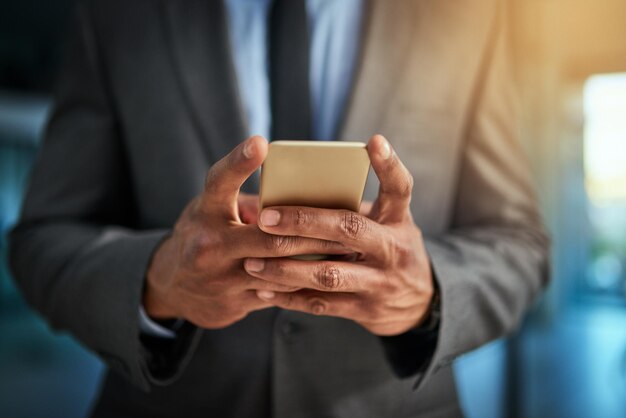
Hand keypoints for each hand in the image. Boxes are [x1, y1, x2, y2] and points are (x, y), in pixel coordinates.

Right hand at [144, 136, 349, 328]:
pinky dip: (304, 283)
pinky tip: (328, 275)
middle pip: (269, 234)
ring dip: (316, 259)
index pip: (220, 182)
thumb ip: (251, 203)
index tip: (261, 142)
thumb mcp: (212, 211)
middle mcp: (208, 244)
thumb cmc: (203, 235)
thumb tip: (304, 195)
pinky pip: (278, 293)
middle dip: (311, 230)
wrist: (172, 288)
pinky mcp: (234, 302)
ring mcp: (220, 278)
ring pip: (279, 268)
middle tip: (346, 221)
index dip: (239, 161)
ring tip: (349, 251)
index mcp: (204, 212)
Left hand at [244, 135, 433, 335]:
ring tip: (252, 261)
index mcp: (398, 221)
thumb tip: (301, 186)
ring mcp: (380, 282)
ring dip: (286, 268)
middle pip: (350, 229)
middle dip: (305, 222)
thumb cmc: (391, 250)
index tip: (373, 141)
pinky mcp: (366, 310)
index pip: (400, 188)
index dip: (389, 165)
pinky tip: (263, 290)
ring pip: (328, 274)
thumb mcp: (389, 225)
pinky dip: (290, 298)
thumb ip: (358, 209)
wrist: (421, 303)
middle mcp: (393, 249)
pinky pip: (322, 304)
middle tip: (266, 217)